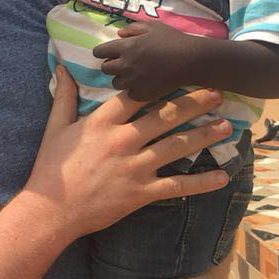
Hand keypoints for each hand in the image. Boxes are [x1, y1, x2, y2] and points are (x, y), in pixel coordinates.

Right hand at [21, 68, 229, 241]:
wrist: (52, 211)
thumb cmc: (52, 169)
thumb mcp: (55, 128)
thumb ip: (64, 97)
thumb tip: (62, 67)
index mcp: (103, 122)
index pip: (137, 95)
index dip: (160, 81)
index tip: (181, 73)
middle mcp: (123, 140)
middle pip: (165, 115)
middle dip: (194, 103)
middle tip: (217, 92)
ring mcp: (134, 166)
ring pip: (176, 146)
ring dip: (204, 135)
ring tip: (226, 126)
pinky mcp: (141, 192)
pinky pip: (177, 185)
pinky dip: (201, 183)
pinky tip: (222, 178)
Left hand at [91, 21, 197, 101]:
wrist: (191, 61)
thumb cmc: (172, 40)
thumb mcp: (152, 26)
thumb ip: (132, 28)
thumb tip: (119, 34)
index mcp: (126, 47)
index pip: (99, 52)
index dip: (102, 52)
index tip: (108, 53)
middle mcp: (125, 65)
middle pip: (105, 69)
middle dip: (112, 65)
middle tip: (124, 63)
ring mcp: (133, 82)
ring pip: (116, 83)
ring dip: (122, 78)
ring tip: (134, 74)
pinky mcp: (142, 94)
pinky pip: (129, 93)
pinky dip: (134, 89)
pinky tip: (144, 83)